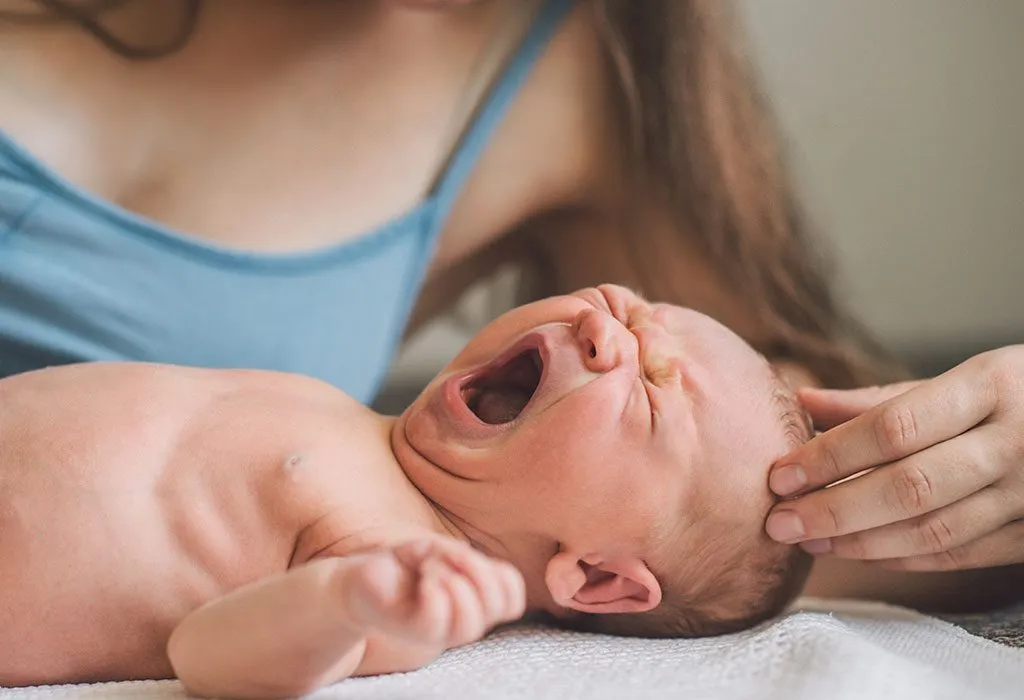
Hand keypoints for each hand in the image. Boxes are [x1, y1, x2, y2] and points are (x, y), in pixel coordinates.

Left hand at [341, 537, 525, 649]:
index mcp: (474, 601)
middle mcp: (461, 620)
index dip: (503, 577)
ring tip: (431, 571)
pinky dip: (433, 589)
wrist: (360, 580)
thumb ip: (460, 556)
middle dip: (479, 572)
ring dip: (455, 582)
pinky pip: (437, 618)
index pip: (513, 600)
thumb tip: (472, 564)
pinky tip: (421, 579)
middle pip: (498, 608)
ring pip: (471, 624)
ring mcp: (439, 631)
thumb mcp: (437, 549)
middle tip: (448, 557)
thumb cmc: (402, 566)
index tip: (470, 558)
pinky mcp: (413, 632)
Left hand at [765, 346, 1023, 571]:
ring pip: (934, 529)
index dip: (831, 455)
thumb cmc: (1022, 393)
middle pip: (909, 486)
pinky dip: (903, 558)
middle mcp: (1018, 441)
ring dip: (860, 541)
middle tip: (778, 521)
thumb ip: (885, 397)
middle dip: (833, 508)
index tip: (779, 473)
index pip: (894, 427)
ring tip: (807, 539)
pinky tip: (859, 552)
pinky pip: (963, 554)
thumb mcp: (966, 378)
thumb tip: (802, 401)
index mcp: (993, 385)